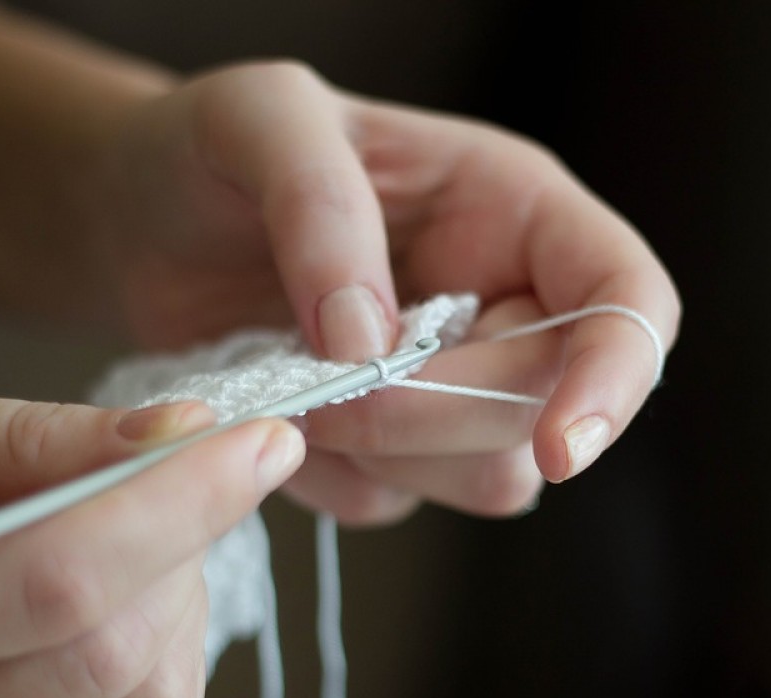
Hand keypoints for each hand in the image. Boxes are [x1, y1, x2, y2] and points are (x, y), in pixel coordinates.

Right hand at [0, 379, 303, 697]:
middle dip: (184, 542)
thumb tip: (177, 437)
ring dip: (177, 601)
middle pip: (110, 656)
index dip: (177, 505)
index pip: (52, 579)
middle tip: (179, 463)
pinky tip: (117, 596)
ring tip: (123, 528)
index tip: (261, 442)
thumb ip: (28, 438)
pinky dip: (165, 657)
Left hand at [110, 62, 679, 521]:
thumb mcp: (259, 121)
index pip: (627, 302)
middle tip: (323, 381)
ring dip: (386, 453)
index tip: (558, 447)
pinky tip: (277, 409)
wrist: (143, 223)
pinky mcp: (390, 447)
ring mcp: (449, 387)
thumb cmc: (211, 150)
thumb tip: (370, 340)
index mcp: (512, 213)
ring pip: (486, 478)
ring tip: (294, 382)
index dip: (615, 376)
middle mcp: (502, 305)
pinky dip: (327, 477)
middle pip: (545, 410)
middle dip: (434, 416)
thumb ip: (320, 206)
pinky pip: (391, 503)